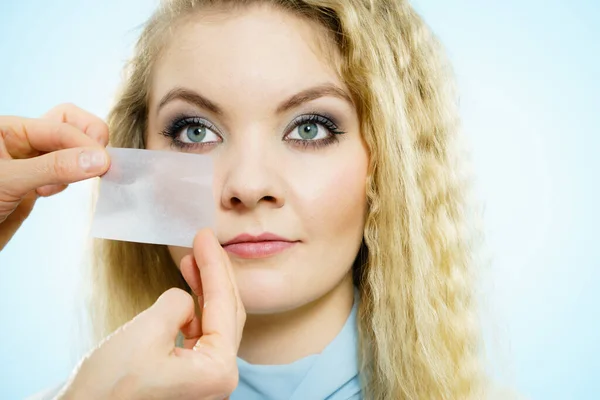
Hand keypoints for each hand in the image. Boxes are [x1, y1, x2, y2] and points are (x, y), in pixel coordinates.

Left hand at [0, 103, 108, 249]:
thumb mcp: (8, 180)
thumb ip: (54, 167)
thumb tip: (100, 159)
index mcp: (7, 129)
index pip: (59, 127)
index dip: (85, 143)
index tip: (105, 164)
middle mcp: (20, 142)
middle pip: (68, 126)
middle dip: (89, 141)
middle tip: (103, 162)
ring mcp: (29, 164)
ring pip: (69, 151)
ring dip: (82, 162)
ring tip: (81, 179)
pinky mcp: (34, 186)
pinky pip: (64, 174)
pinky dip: (71, 180)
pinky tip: (53, 192)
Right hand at [59, 229, 245, 399]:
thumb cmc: (108, 386)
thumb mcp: (147, 330)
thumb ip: (177, 303)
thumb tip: (186, 300)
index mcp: (218, 369)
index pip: (223, 304)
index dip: (214, 264)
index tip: (206, 235)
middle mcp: (219, 378)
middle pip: (226, 312)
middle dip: (214, 274)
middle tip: (204, 241)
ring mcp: (205, 381)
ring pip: (213, 323)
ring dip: (203, 290)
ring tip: (191, 260)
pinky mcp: (189, 380)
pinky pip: (199, 336)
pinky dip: (191, 311)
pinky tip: (185, 292)